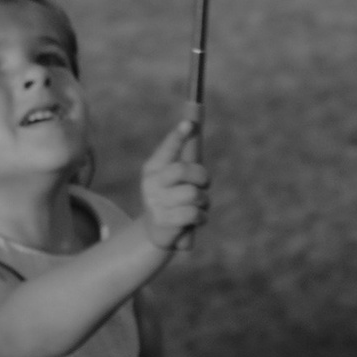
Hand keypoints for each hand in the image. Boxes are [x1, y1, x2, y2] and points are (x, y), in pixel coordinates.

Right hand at [137, 112, 207, 254]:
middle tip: (205, 183)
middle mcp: (151, 183)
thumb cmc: (173, 198)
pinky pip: (195, 213)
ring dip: (204, 200)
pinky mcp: (164, 221)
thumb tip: (193, 126)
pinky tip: (197, 219)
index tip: (189, 123)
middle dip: (202, 176)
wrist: (158, 233)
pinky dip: (202, 216)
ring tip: (199, 205)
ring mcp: (156, 202)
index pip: (167, 148)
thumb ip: (184, 159)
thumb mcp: (175, 179)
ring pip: (193, 194)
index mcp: (153, 168)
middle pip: (183, 170)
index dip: (178, 136)